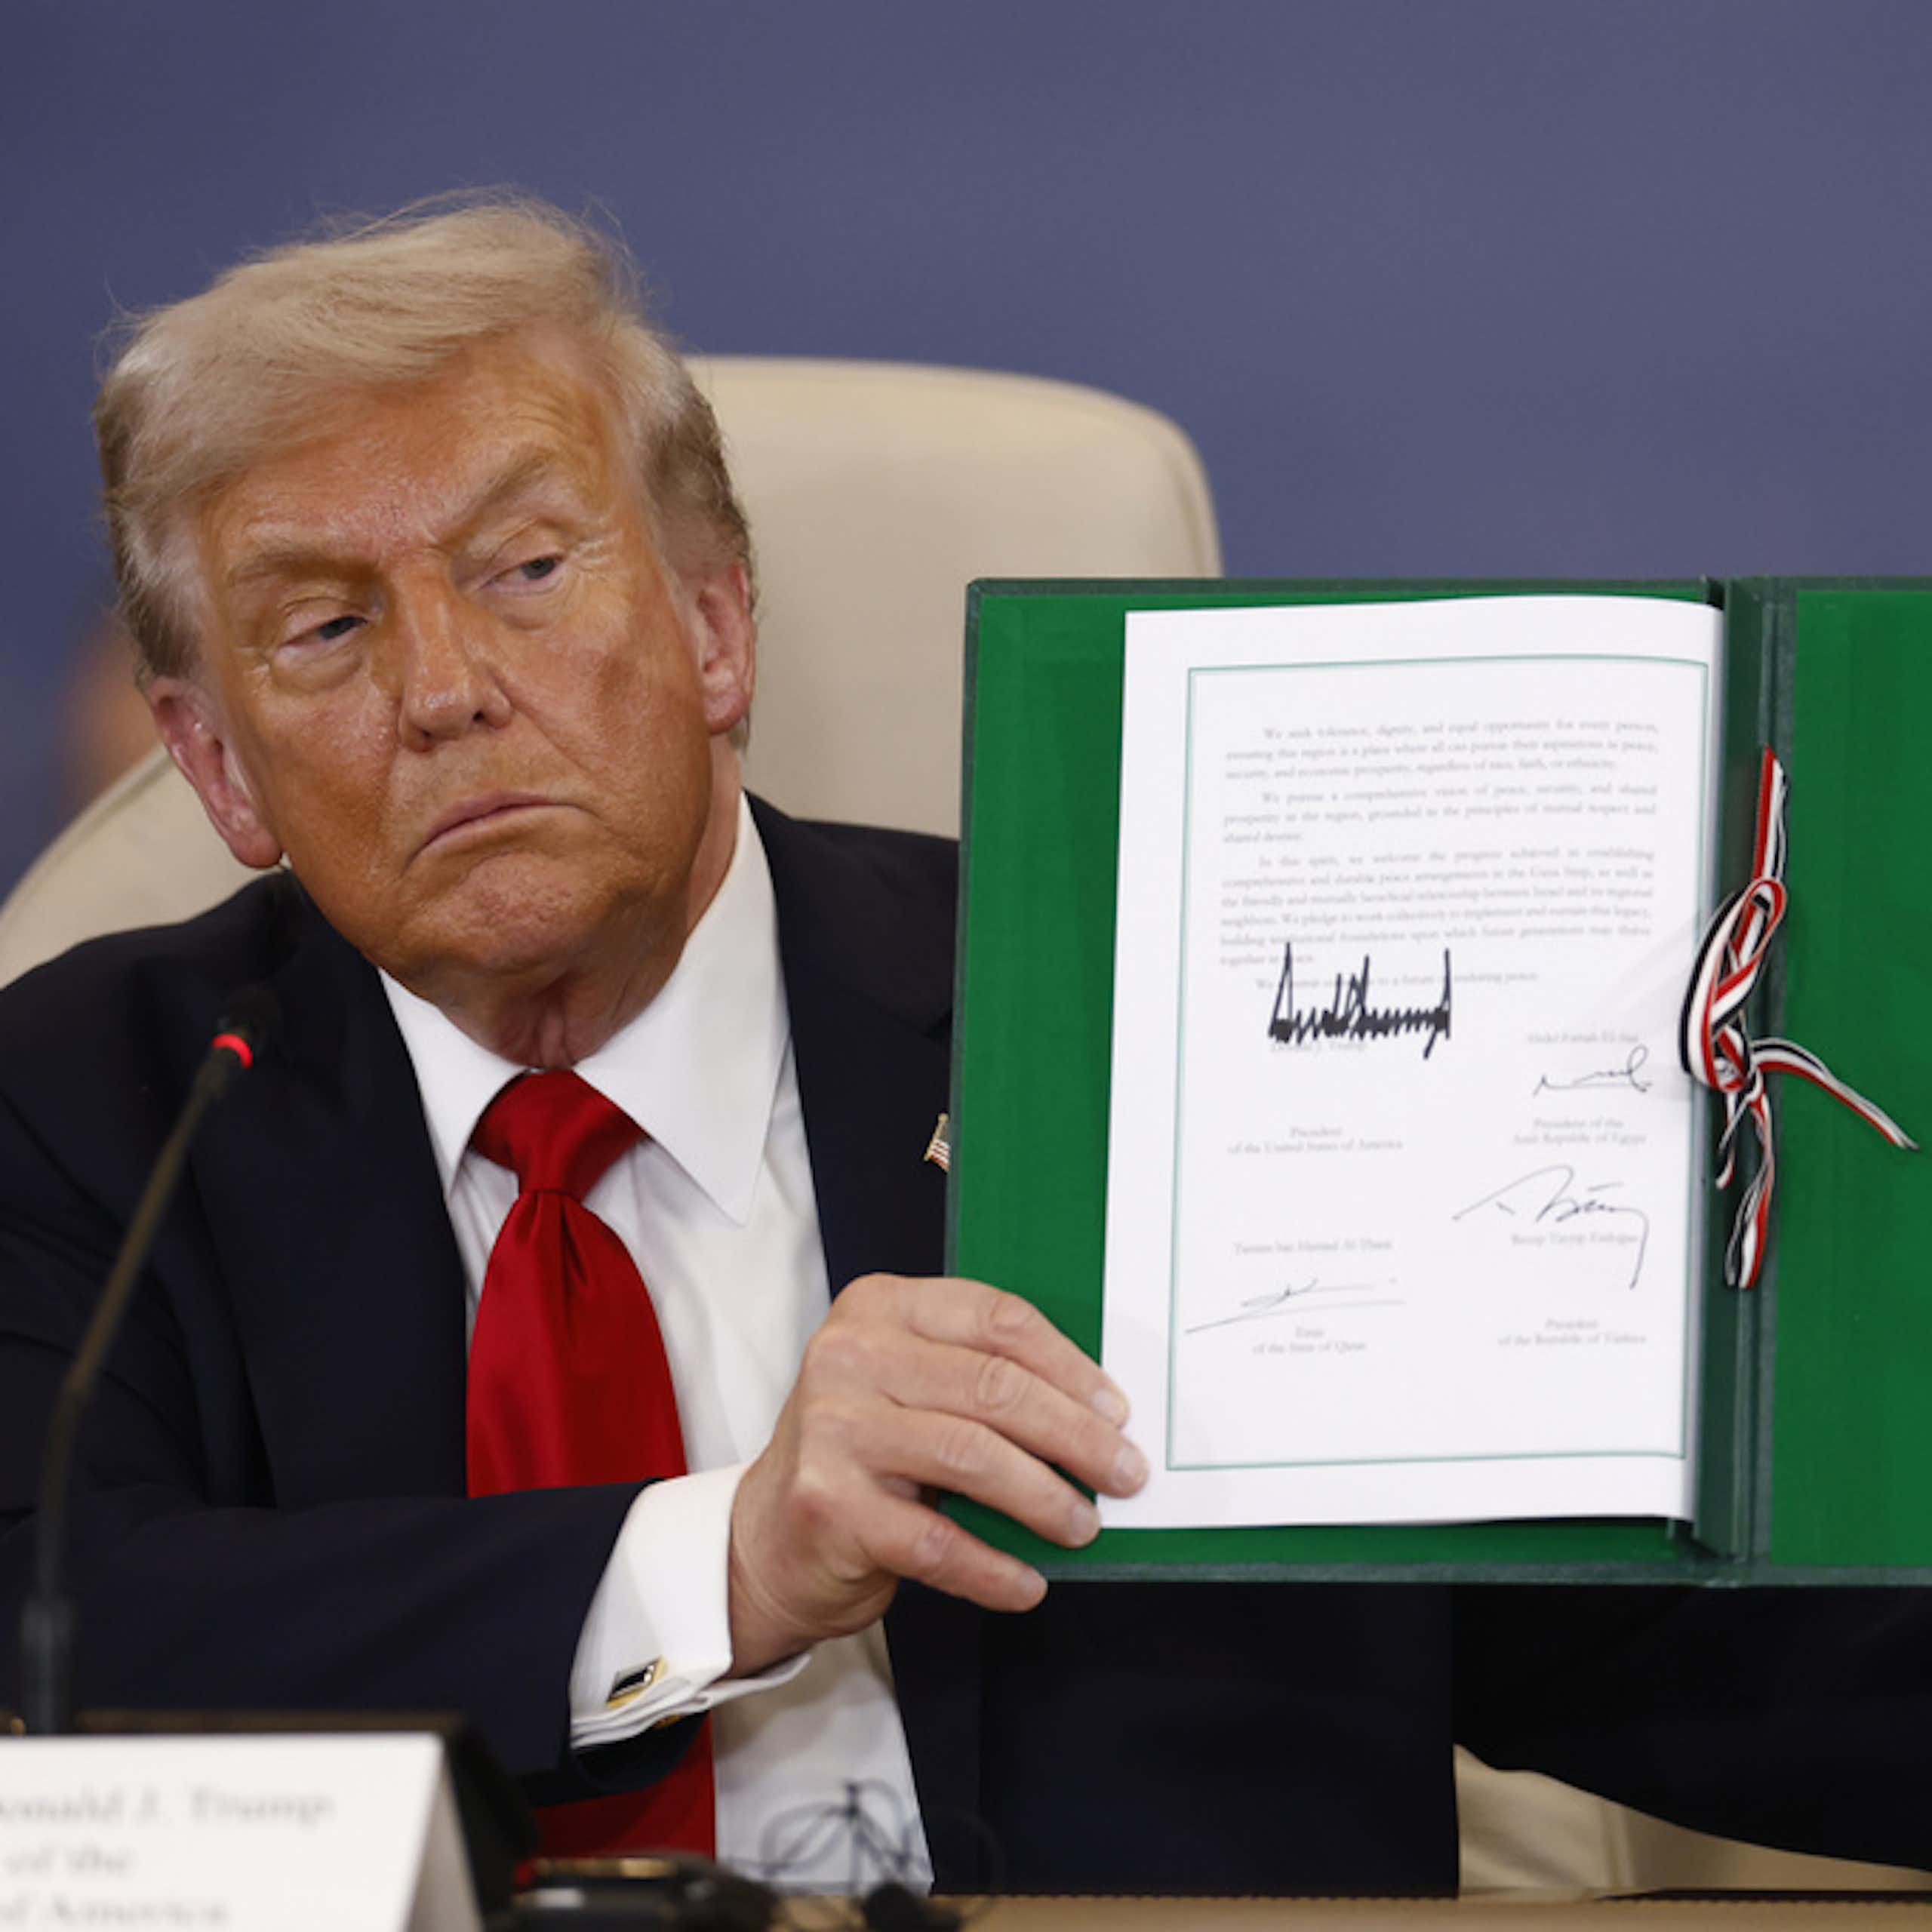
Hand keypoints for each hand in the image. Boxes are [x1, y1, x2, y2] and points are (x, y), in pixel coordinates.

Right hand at [726, 1273, 1145, 1674]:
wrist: (766, 1538)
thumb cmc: (863, 1454)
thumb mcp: (910, 1387)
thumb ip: (979, 1379)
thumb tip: (1097, 1414)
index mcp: (878, 1308)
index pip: (995, 1319)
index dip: (1069, 1366)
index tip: (1116, 1410)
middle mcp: (849, 1356)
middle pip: (993, 1388)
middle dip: (1075, 1436)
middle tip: (1123, 1473)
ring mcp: (833, 1429)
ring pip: (972, 1458)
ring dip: (1045, 1500)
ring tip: (1082, 1526)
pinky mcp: (828, 1505)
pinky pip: (937, 1540)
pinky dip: (994, 1568)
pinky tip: (1026, 1583)